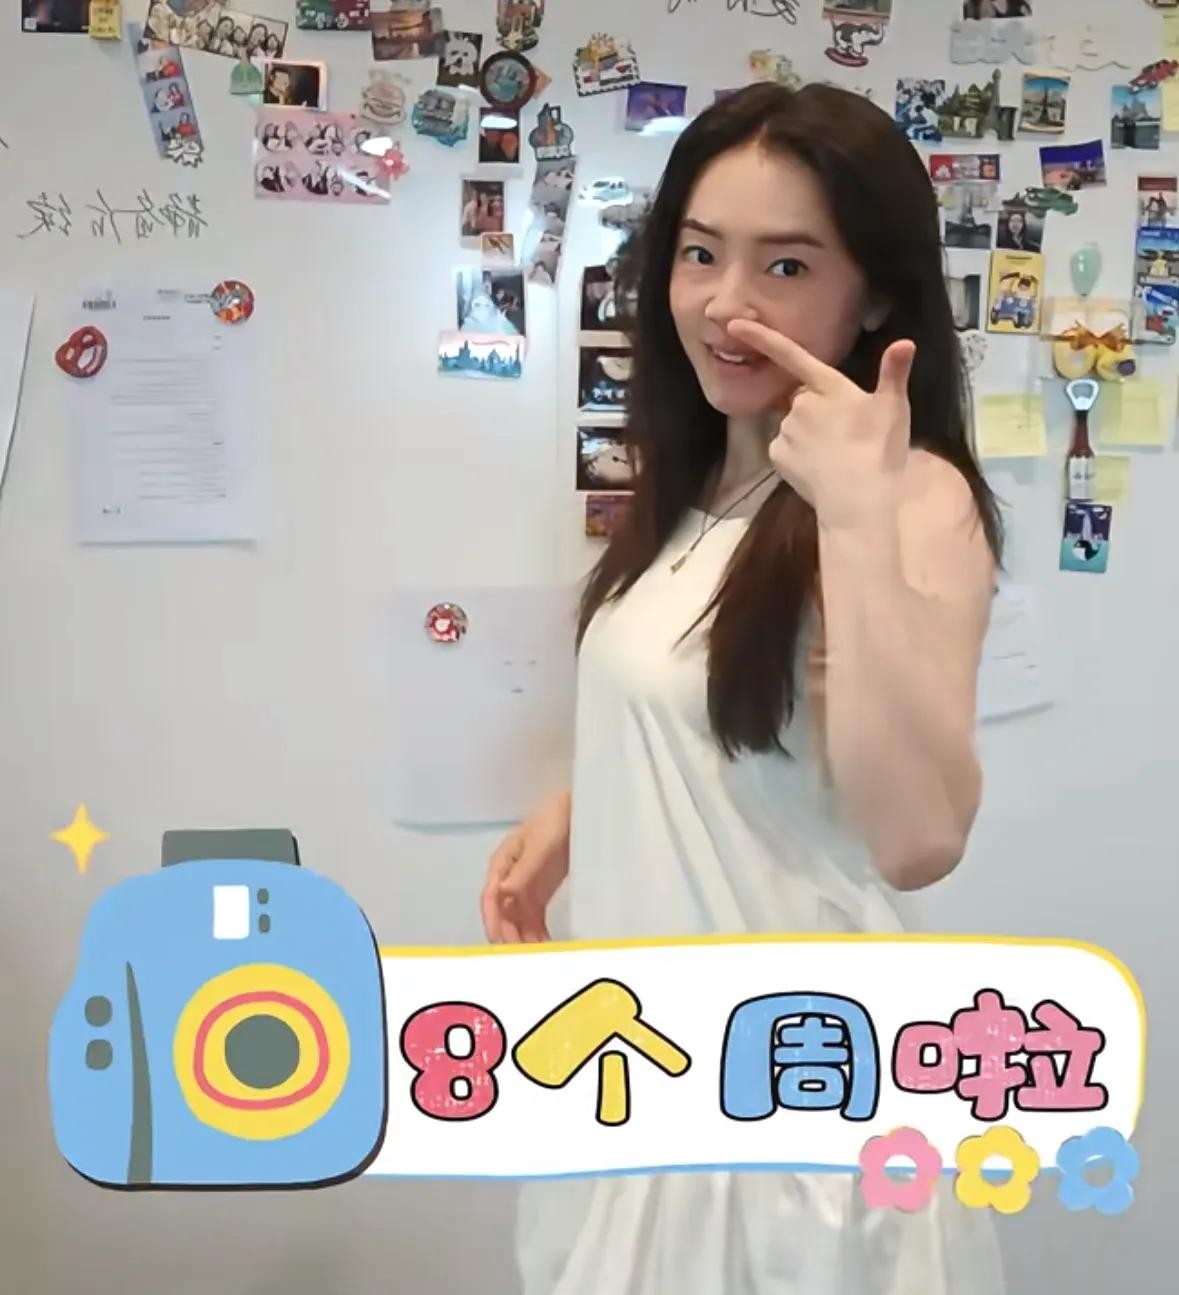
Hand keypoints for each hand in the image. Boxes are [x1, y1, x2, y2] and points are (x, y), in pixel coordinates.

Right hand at [480, 790, 570, 943]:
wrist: (581, 810)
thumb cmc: (556, 820)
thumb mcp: (540, 845)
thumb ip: (523, 870)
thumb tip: (503, 894)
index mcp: (502, 864)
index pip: (490, 898)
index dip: (493, 922)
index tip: (501, 942)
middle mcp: (509, 879)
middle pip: (503, 914)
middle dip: (510, 936)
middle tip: (523, 957)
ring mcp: (525, 888)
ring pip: (517, 920)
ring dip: (524, 940)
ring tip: (537, 958)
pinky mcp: (540, 894)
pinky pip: (534, 919)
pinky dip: (537, 934)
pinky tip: (546, 948)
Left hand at [726, 319, 914, 530]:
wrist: (857, 496)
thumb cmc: (880, 448)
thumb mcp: (895, 407)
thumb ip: (894, 373)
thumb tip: (905, 342)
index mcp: (828, 386)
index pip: (790, 354)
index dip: (762, 338)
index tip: (734, 324)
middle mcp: (801, 403)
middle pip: (802, 399)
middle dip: (817, 410)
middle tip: (845, 433)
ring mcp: (786, 429)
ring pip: (794, 425)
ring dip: (808, 434)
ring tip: (835, 454)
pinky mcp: (777, 455)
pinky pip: (784, 449)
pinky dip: (797, 456)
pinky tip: (818, 468)